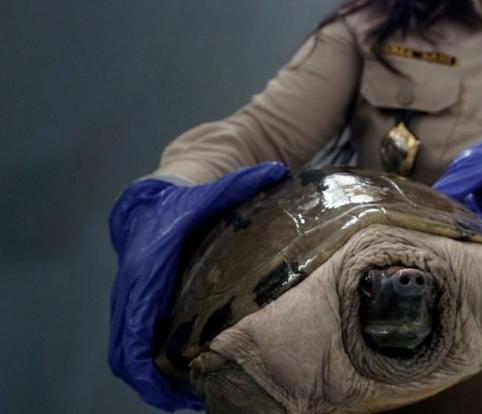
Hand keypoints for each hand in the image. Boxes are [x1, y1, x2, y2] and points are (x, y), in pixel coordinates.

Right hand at [107, 162, 288, 410]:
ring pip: (123, 343)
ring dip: (144, 373)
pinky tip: (174, 378)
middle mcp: (134, 276)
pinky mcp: (137, 300)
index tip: (154, 376)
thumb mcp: (220, 186)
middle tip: (174, 400)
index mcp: (150, 253)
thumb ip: (244, 181)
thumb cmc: (195, 194)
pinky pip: (132, 338)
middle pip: (123, 337)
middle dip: (143, 374)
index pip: (138, 306)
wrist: (164, 191)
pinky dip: (147, 361)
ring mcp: (131, 290)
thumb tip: (278, 170)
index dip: (141, 345)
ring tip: (177, 397)